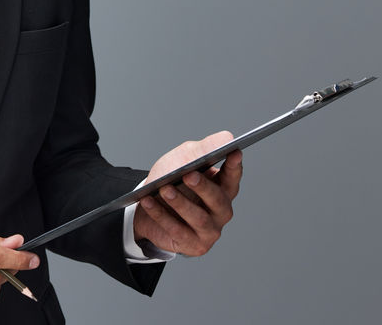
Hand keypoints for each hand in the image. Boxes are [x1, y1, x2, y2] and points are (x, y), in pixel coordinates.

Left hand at [132, 131, 242, 256]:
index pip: (233, 176)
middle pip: (218, 200)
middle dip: (203, 187)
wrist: (147, 205)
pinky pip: (177, 230)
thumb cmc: (170, 179)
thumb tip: (227, 137)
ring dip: (180, 203)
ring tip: (164, 189)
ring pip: (198, 218)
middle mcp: (221, 210)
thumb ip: (204, 148)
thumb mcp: (183, 158)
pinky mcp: (193, 245)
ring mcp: (209, 230)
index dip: (234, 166)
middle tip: (188, 175)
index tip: (233, 152)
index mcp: (223, 187)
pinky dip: (161, 215)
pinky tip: (149, 202)